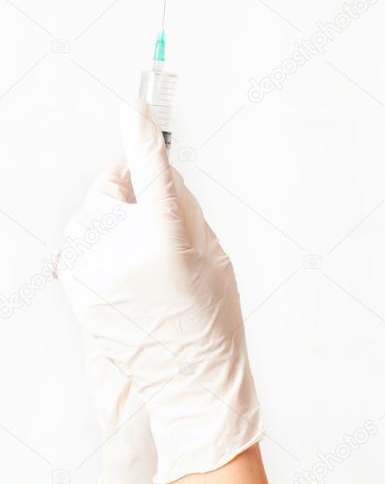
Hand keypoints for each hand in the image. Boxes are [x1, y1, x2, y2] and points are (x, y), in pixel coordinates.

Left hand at [60, 102, 261, 483]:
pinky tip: (125, 276)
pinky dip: (97, 248)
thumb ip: (183, 206)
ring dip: (111, 221)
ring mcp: (87, 270)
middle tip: (155, 217)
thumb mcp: (214, 254)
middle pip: (110, 188)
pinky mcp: (70, 288)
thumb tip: (158, 170)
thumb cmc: (211, 318)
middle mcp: (117, 248)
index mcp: (162, 235)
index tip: (134, 103)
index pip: (148, 165)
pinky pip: (76, 246)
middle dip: (128, 190)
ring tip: (142, 261)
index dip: (141, 130)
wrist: (186, 380)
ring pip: (89, 216)